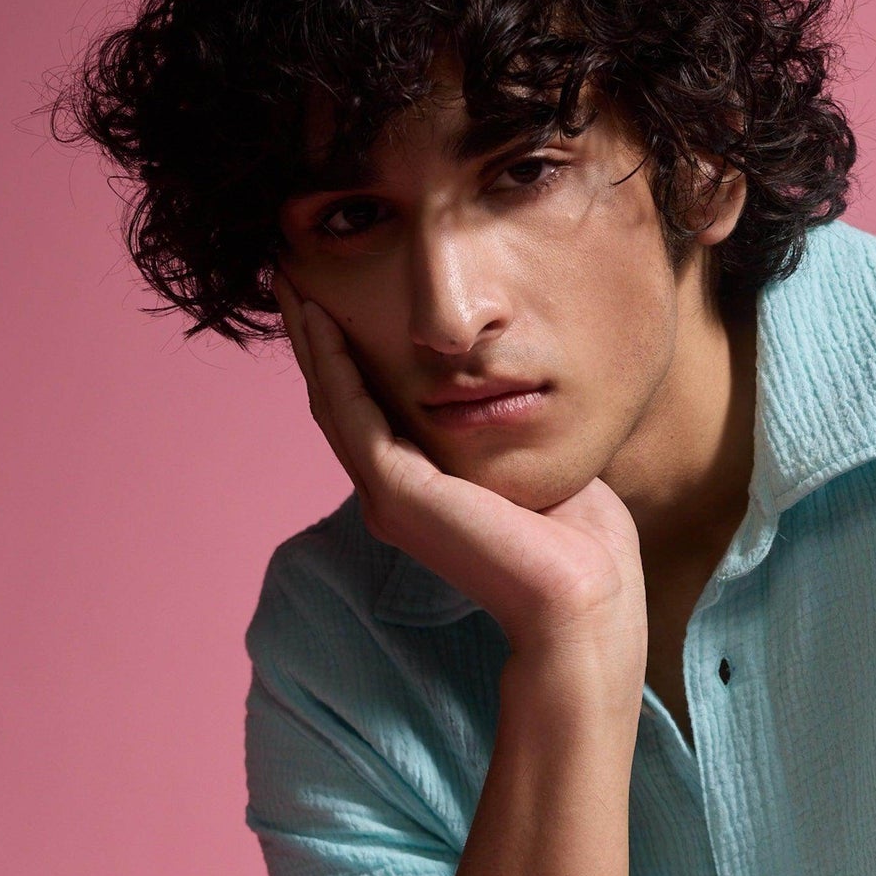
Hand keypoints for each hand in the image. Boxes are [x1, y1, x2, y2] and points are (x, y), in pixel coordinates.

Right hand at [276, 281, 644, 673]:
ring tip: (291, 283)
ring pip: (332, 402)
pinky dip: (331, 363)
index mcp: (419, 496)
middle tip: (290, 276)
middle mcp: (391, 498)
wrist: (586, 599)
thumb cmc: (581, 545)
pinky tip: (321, 319)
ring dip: (310, 341)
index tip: (333, 300)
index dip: (346, 358)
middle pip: (337, 402)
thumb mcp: (534, 468)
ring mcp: (387, 498)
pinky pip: (351, 413)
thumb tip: (517, 392)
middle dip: (314, 339)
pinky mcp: (396, 494)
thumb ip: (505, 433)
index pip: (368, 415)